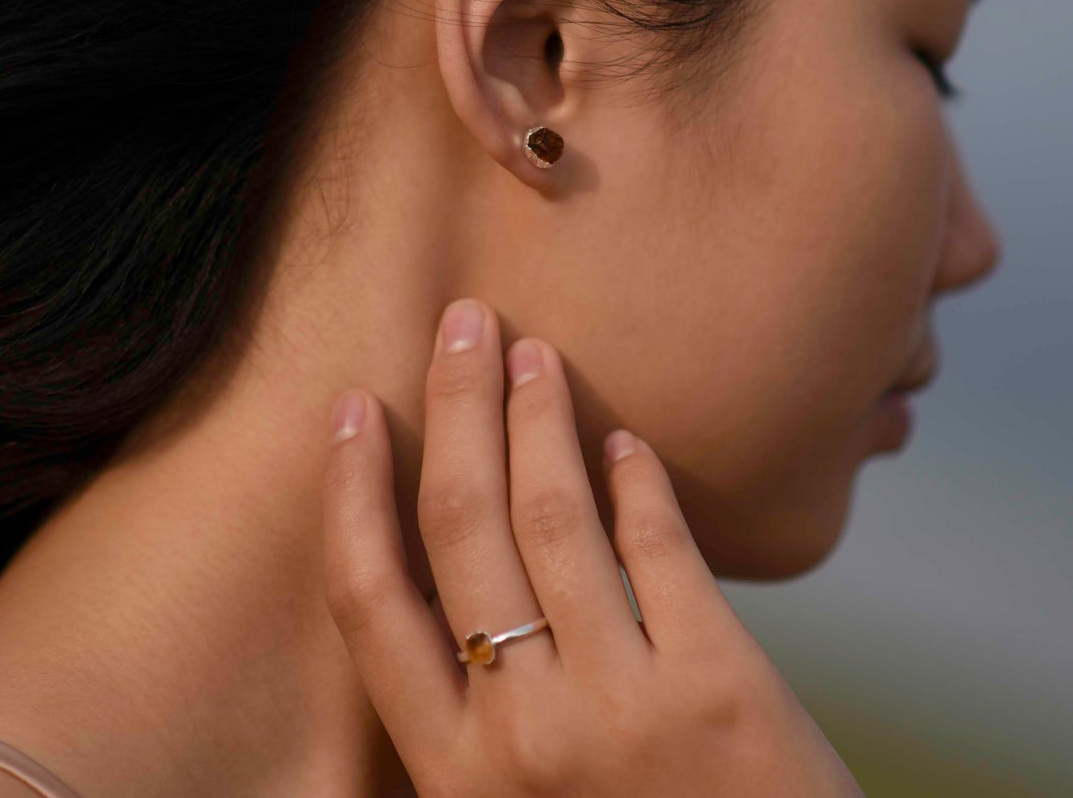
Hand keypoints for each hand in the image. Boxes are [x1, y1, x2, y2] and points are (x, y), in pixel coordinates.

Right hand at [321, 298, 864, 796]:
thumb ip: (474, 720)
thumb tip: (446, 576)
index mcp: (454, 776)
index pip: (371, 602)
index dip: (352, 491)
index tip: (354, 407)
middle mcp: (523, 735)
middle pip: (463, 526)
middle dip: (457, 407)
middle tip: (462, 321)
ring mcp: (623, 707)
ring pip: (556, 517)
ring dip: (540, 418)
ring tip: (534, 353)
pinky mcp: (720, 686)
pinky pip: (663, 548)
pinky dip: (639, 483)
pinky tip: (627, 443)